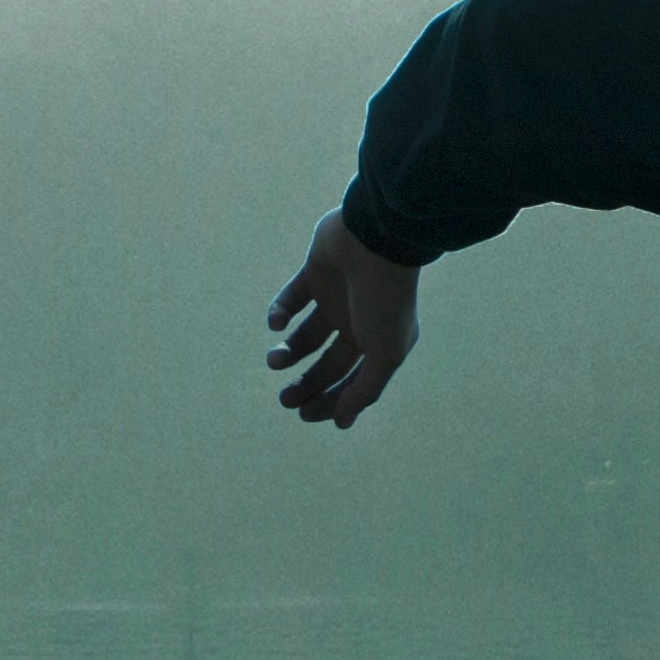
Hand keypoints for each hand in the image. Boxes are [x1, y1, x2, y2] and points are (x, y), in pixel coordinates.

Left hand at [265, 212, 420, 427]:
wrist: (377, 237)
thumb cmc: (384, 298)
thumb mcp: (384, 353)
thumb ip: (365, 390)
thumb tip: (342, 422)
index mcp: (379, 344)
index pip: (351, 382)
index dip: (329, 402)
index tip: (304, 415)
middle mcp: (358, 323)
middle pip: (326, 364)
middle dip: (305, 385)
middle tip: (284, 400)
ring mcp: (336, 297)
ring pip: (306, 335)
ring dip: (288, 353)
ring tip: (275, 361)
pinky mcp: (316, 273)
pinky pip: (291, 299)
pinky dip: (279, 313)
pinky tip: (276, 323)